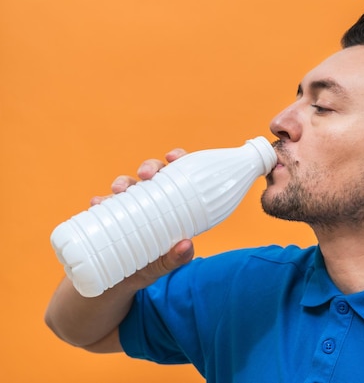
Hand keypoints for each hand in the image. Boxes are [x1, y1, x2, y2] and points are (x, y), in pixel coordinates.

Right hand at [90, 148, 194, 288]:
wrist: (116, 284)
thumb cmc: (148, 267)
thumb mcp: (164, 265)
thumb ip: (177, 259)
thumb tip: (187, 245)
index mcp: (170, 203)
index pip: (177, 174)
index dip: (177, 159)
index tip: (173, 157)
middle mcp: (149, 200)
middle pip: (151, 173)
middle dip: (149, 167)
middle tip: (145, 175)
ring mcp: (127, 206)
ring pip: (126, 185)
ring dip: (122, 181)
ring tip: (119, 190)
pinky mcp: (107, 217)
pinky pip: (102, 203)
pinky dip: (100, 201)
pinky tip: (97, 204)